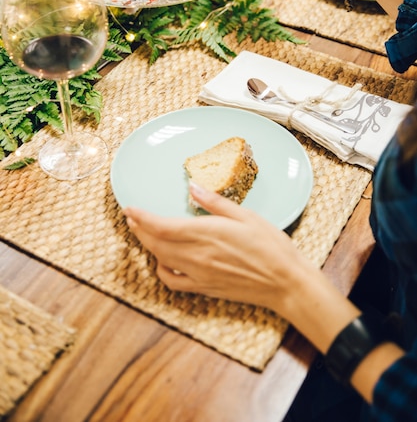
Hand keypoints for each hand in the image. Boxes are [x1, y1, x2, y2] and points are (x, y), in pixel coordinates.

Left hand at [124, 182, 307, 316]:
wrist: (285, 282)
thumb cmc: (270, 246)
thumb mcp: (246, 215)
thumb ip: (215, 202)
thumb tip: (193, 188)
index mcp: (206, 233)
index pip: (162, 226)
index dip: (141, 217)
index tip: (130, 207)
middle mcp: (197, 255)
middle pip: (155, 243)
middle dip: (139, 229)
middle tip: (132, 217)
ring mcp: (199, 274)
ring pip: (161, 261)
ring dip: (148, 246)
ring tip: (145, 234)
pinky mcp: (204, 288)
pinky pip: (173, 282)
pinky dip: (162, 270)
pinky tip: (164, 261)